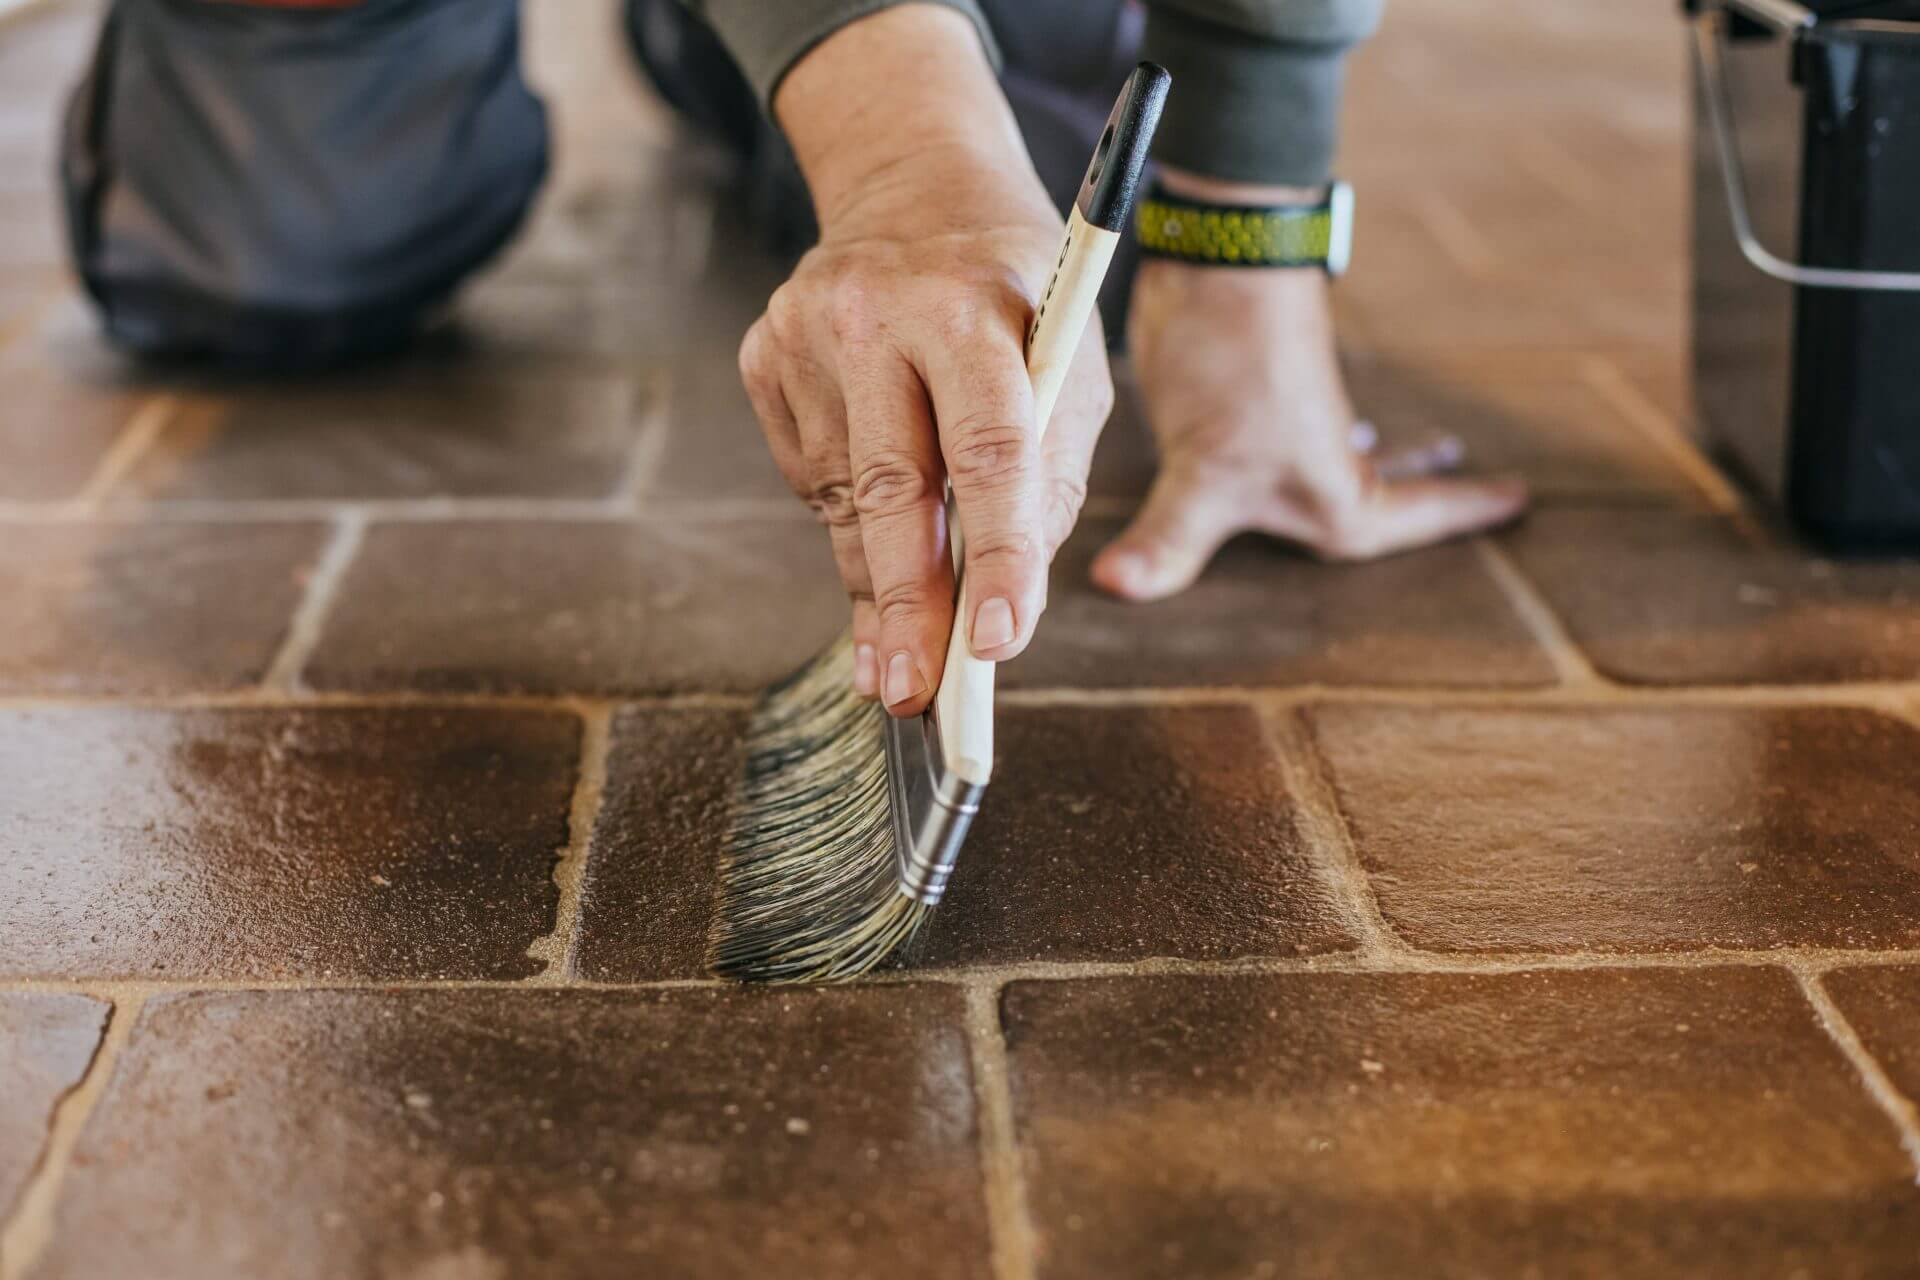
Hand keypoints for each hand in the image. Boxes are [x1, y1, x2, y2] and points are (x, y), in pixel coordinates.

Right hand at [740, 6, 1112, 714]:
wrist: (916, 188)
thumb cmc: (1017, 296)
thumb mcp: (1073, 360)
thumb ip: (1051, 473)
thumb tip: (1000, 602)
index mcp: (971, 307)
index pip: (989, 449)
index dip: (996, 553)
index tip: (996, 643)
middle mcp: (875, 314)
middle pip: (892, 488)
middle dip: (906, 606)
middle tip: (911, 695)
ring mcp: (803, 334)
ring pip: (845, 500)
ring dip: (877, 586)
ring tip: (896, 658)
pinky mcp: (762, 357)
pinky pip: (812, 478)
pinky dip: (851, 520)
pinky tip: (878, 514)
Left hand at [1092, 180, 1527, 600]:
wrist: (1220, 261)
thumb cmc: (1233, 365)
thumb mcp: (1201, 470)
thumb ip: (1169, 537)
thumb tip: (1119, 587)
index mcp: (1333, 491)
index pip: (1409, 515)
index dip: (1460, 513)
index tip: (1521, 496)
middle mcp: (1320, 458)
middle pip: (1388, 486)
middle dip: (1426, 492)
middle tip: (1479, 487)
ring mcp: (1288, 422)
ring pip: (1339, 453)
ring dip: (1372, 459)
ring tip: (1393, 452)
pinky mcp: (1249, 395)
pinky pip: (1287, 432)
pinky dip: (1307, 438)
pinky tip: (1288, 440)